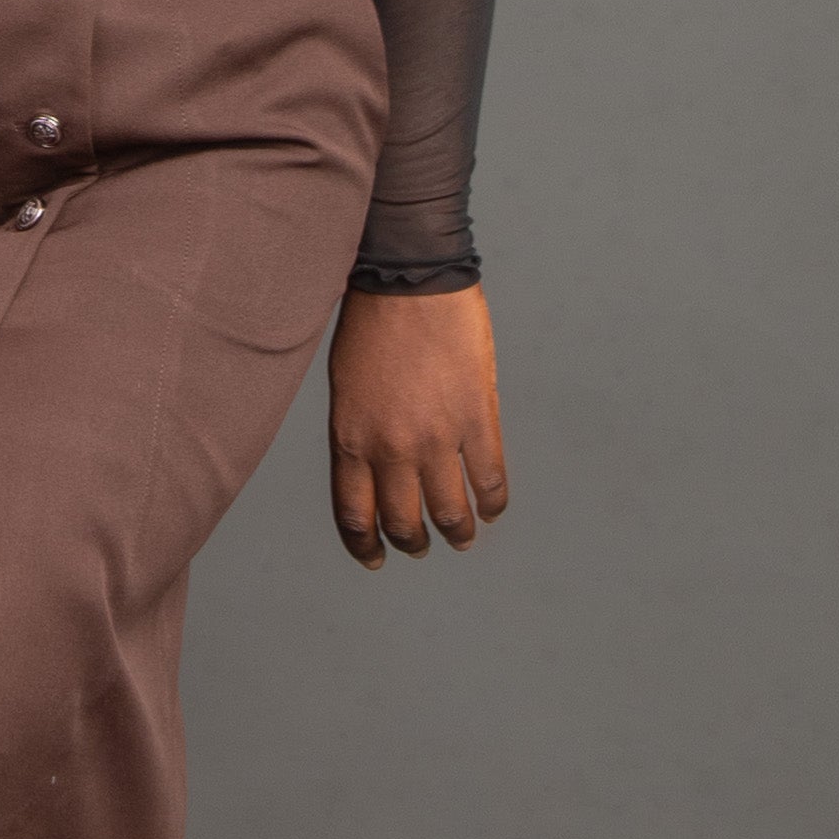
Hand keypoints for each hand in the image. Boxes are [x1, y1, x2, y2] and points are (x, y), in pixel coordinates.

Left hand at [327, 286, 508, 567]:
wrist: (408, 281)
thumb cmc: (369, 325)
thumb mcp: (345, 390)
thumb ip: (359, 434)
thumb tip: (378, 471)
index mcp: (350, 440)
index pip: (354, 514)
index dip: (365, 544)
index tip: (375, 557)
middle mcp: (391, 448)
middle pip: (403, 521)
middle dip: (412, 543)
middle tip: (421, 548)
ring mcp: (437, 437)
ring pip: (450, 511)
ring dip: (457, 532)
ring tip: (461, 537)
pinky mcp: (477, 419)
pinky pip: (490, 480)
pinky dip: (492, 503)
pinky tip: (492, 509)